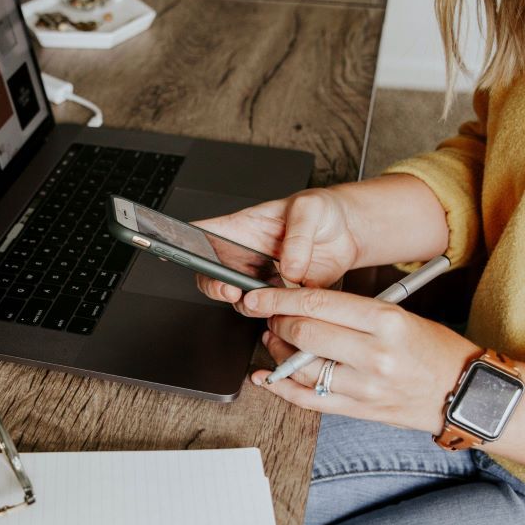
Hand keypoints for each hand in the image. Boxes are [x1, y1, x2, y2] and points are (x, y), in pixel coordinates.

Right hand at [194, 188, 364, 304]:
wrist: (350, 233)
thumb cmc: (323, 211)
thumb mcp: (310, 210)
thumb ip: (298, 237)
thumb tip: (290, 268)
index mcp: (242, 228)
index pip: (204, 234)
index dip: (183, 244)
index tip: (174, 251)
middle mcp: (247, 256)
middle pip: (214, 275)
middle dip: (215, 286)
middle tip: (229, 289)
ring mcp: (263, 279)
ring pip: (242, 300)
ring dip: (249, 305)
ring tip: (263, 299)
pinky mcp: (284, 297)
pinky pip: (274, 312)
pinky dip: (279, 315)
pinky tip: (287, 307)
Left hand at [240, 287, 479, 433]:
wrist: (466, 393)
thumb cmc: (435, 350)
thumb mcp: (401, 315)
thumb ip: (354, 312)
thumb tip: (304, 305)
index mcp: (386, 321)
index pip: (318, 303)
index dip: (280, 299)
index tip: (259, 296)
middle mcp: (374, 354)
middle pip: (304, 333)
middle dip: (278, 322)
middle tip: (271, 316)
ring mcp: (365, 387)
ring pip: (301, 368)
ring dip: (277, 352)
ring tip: (274, 340)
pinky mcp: (359, 410)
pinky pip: (308, 400)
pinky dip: (281, 389)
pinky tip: (266, 377)